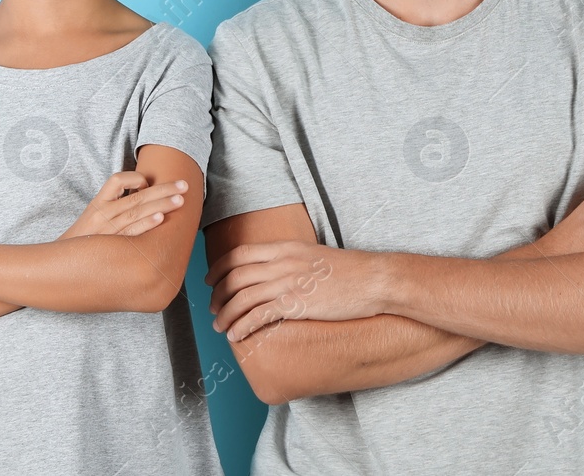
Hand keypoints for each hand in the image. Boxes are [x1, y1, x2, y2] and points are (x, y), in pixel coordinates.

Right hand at [58, 170, 189, 240]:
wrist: (60, 267)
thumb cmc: (83, 242)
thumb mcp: (93, 218)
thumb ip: (115, 207)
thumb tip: (145, 197)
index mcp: (98, 203)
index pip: (118, 181)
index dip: (136, 178)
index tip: (150, 183)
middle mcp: (102, 214)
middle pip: (136, 196)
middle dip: (163, 190)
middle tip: (184, 185)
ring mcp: (106, 230)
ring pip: (135, 211)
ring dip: (160, 204)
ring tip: (179, 200)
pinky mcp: (109, 247)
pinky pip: (130, 232)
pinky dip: (145, 224)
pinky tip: (160, 219)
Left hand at [204, 240, 383, 342]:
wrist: (373, 280)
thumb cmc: (349, 271)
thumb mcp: (314, 255)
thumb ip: (292, 260)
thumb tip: (277, 271)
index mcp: (285, 248)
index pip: (239, 254)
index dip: (219, 268)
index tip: (210, 281)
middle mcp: (281, 262)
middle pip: (235, 277)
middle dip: (217, 295)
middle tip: (212, 309)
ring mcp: (288, 283)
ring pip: (242, 298)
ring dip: (225, 314)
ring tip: (220, 327)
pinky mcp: (296, 304)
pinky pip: (258, 315)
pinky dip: (242, 326)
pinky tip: (237, 336)